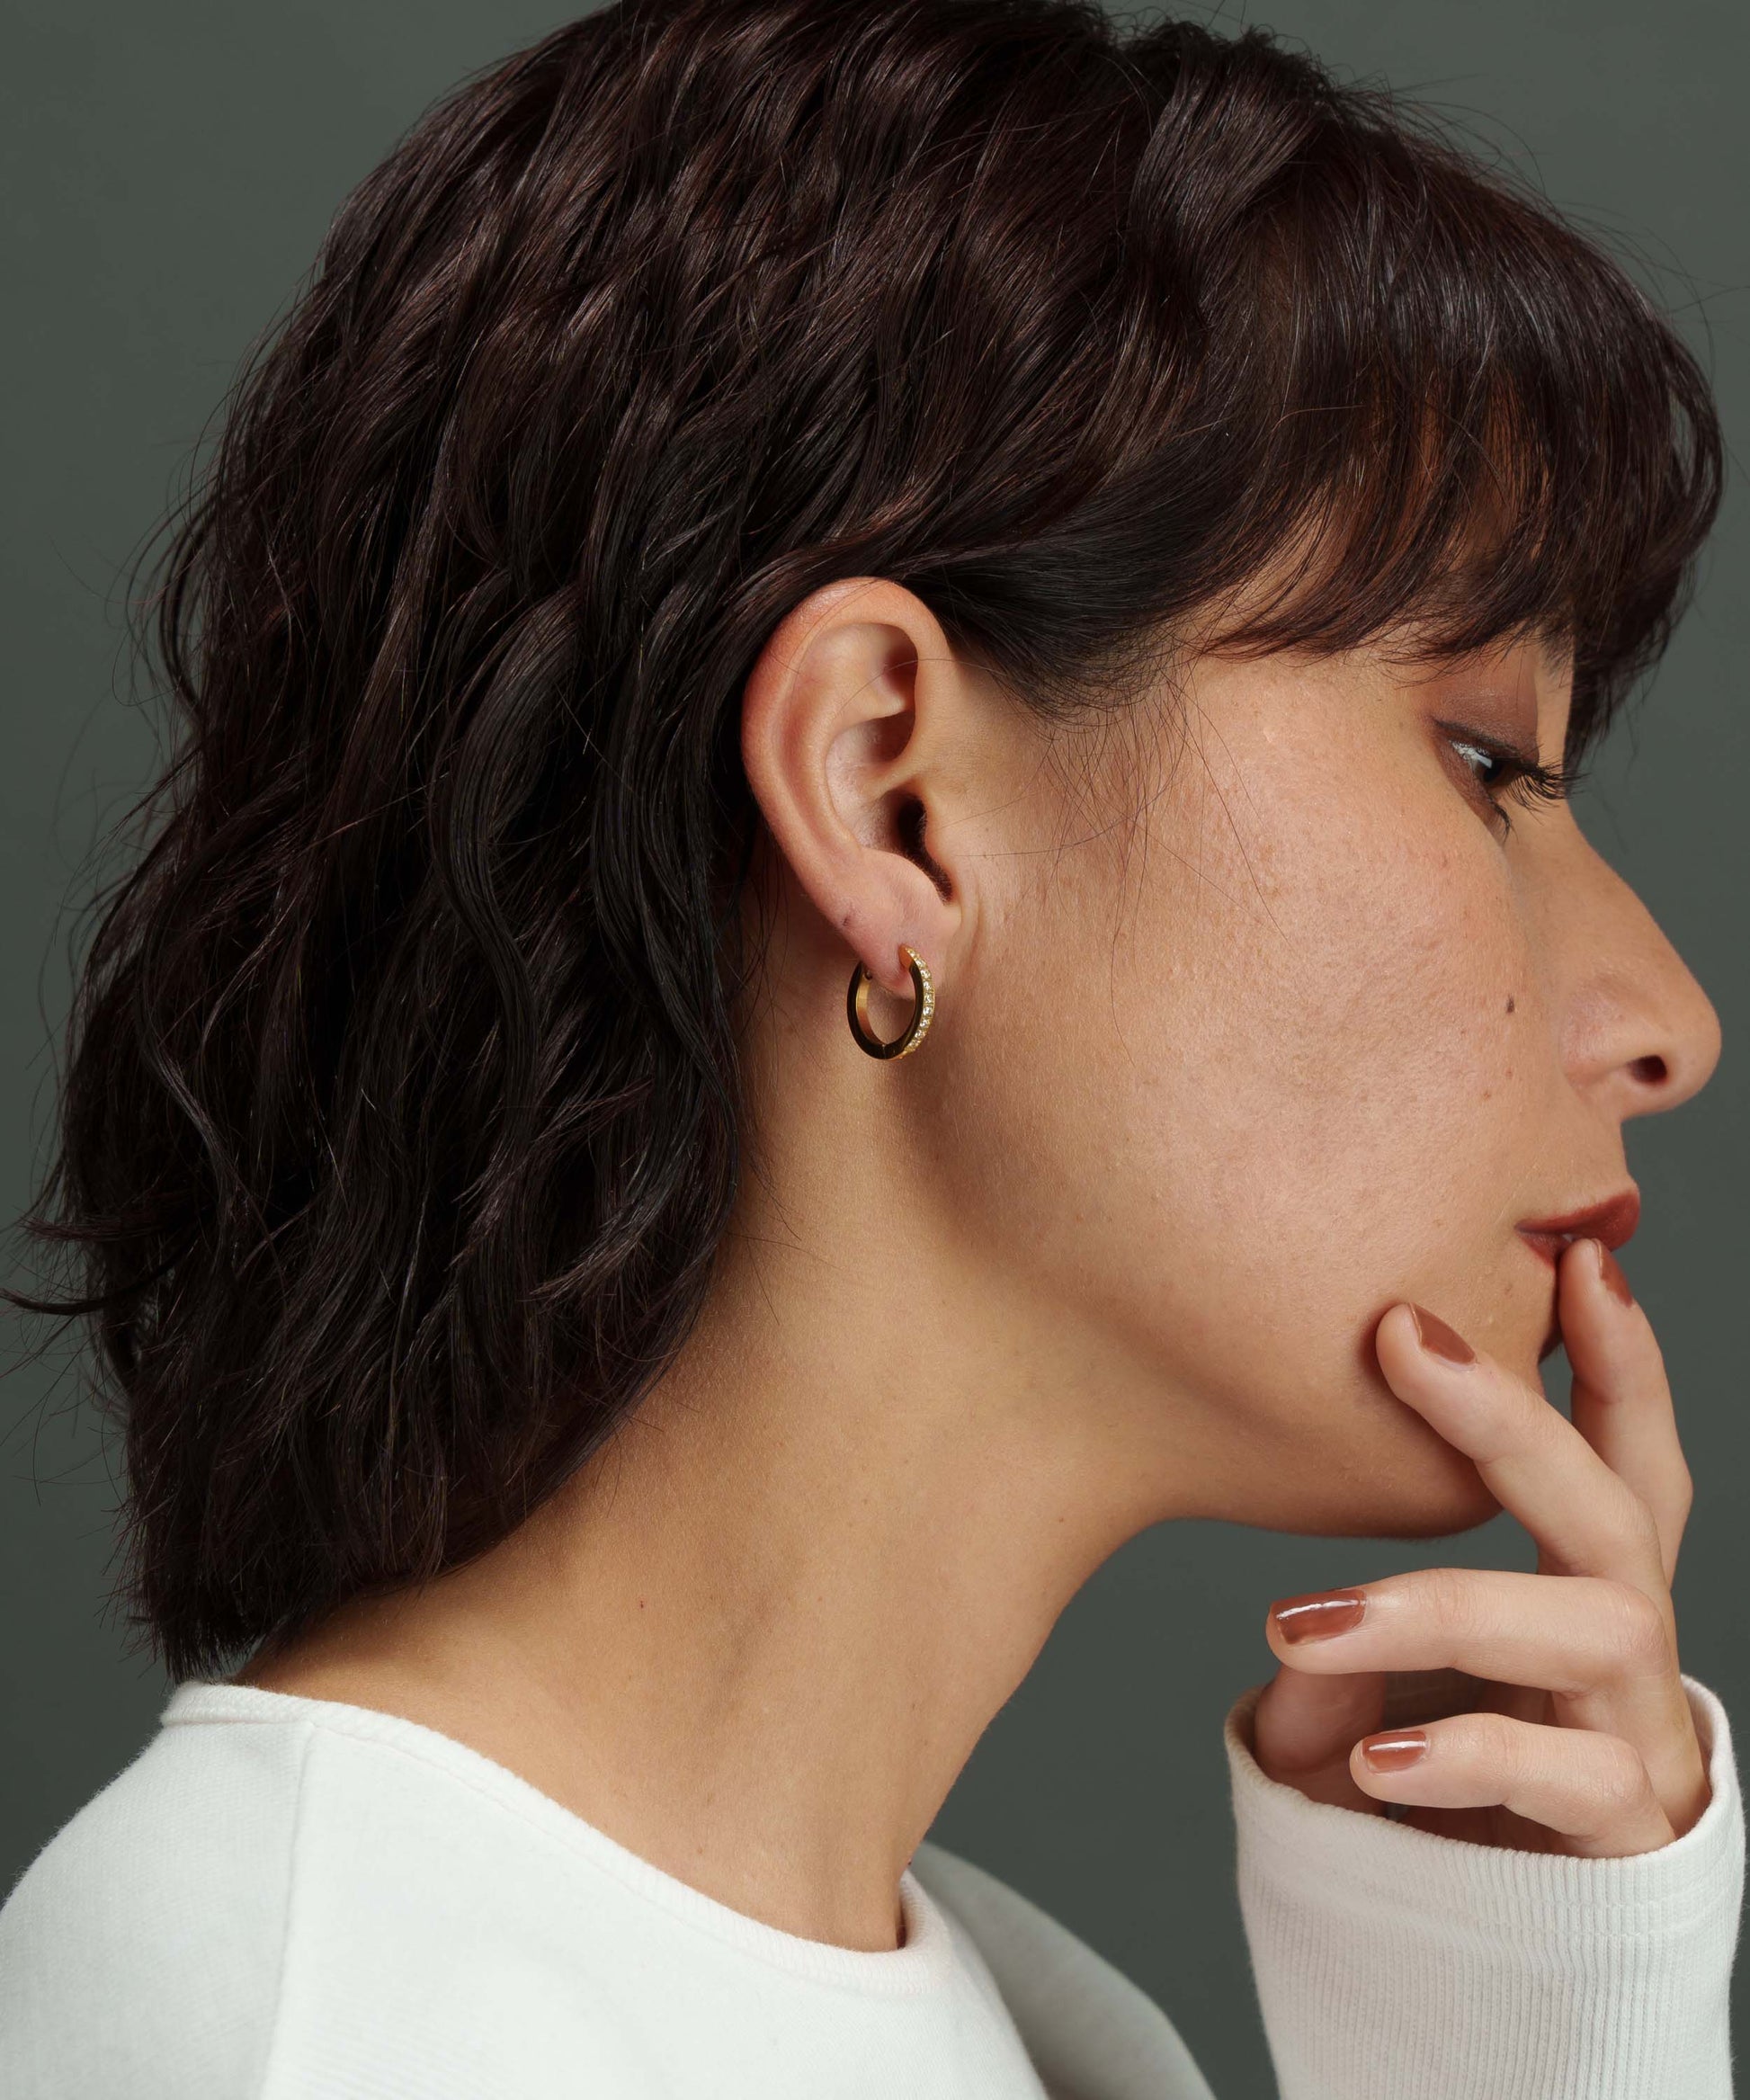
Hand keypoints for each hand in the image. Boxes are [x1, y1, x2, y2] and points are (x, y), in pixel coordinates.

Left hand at [1250, 1235, 1710, 1856]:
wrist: (1494, 1973)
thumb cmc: (1437, 1794)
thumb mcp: (1373, 1703)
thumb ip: (1339, 1656)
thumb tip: (1301, 1646)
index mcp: (1586, 1590)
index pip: (1625, 1457)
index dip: (1622, 1359)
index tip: (1583, 1257)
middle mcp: (1629, 1649)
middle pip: (1615, 1508)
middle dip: (1513, 1412)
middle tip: (1402, 1335)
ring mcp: (1639, 1741)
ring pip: (1591, 1628)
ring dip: (1444, 1602)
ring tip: (1304, 1621)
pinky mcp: (1626, 1842)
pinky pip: (1568, 1780)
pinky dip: (1468, 1754)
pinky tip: (1376, 1760)